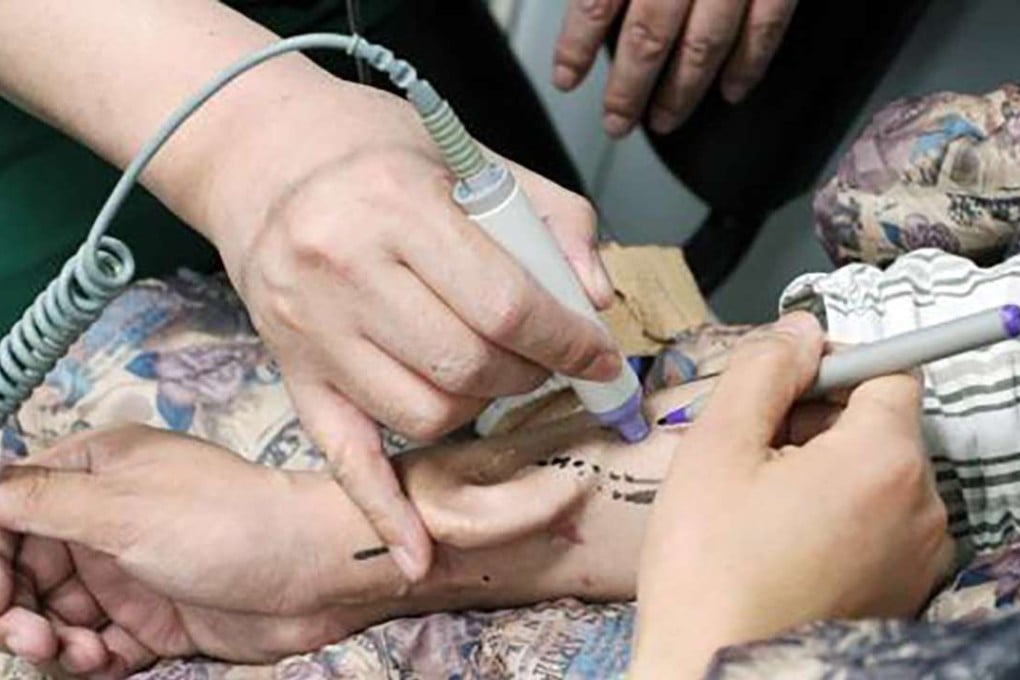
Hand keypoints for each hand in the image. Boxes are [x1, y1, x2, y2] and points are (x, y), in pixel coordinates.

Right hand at [0, 426, 408, 675]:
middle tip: (29, 634)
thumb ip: (38, 500)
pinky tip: (101, 660)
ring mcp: (133, 569)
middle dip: (15, 605)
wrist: (313, 573)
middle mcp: (110, 517)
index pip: (12, 508)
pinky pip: (96, 646)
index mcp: (98, 471)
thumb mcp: (121, 506)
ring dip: (49, 639)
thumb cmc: (229, 522)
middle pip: (26, 568)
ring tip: (72, 651)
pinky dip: (88, 659)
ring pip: (56, 614)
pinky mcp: (156, 616)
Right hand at [205, 85, 618, 581]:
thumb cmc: (373, 150)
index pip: (504, 305)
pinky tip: (418, 555)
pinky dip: (386, 511)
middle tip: (547, 360)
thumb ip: (550, 220)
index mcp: (396, 207)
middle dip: (531, 375)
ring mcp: (311, 329)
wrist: (260, 152)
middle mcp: (343, 271)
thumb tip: (595, 298)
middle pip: (468, 366)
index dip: (568, 340)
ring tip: (488, 378)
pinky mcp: (292, 371)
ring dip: (479, 410)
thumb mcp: (469, 157)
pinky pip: (342, 456)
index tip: (599, 353)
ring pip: (423, 415)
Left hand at [554, 0, 798, 136]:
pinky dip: (748, 66)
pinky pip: (766, 27)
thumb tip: (589, 6)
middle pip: (647, 38)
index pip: (596, 4)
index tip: (566, 80)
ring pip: (702, 45)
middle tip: (616, 124)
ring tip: (661, 121)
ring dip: (681, 92)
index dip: (576, 48)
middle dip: (628, 91)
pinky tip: (731, 91)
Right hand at [629, 313, 954, 677]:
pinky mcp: (899, 591)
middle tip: (748, 448)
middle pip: (879, 424)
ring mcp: (914, 558)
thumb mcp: (718, 446)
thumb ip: (764, 370)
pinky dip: (832, 512)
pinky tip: (776, 536)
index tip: (780, 383)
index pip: (888, 370)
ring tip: (755, 500)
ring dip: (819, 466)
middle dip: (815, 419)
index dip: (829, 364)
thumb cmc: (709, 570)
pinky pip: (874, 522)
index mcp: (883, 463)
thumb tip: (800, 331)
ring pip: (873, 474)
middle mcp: (920, 510)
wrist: (714, 672)